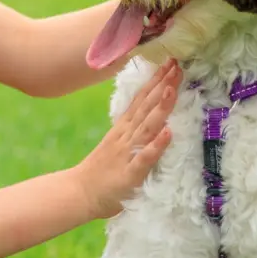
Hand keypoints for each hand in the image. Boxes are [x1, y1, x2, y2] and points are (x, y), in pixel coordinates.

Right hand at [73, 60, 180, 218]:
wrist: (79, 193)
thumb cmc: (102, 171)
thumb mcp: (118, 143)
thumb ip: (133, 129)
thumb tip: (151, 114)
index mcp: (124, 128)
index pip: (142, 100)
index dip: (157, 82)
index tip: (171, 64)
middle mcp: (126, 136)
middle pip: (146, 107)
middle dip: (163, 86)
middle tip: (177, 65)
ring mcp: (127, 153)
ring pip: (147, 127)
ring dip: (161, 108)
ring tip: (172, 90)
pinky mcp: (130, 174)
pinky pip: (145, 158)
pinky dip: (156, 145)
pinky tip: (168, 133)